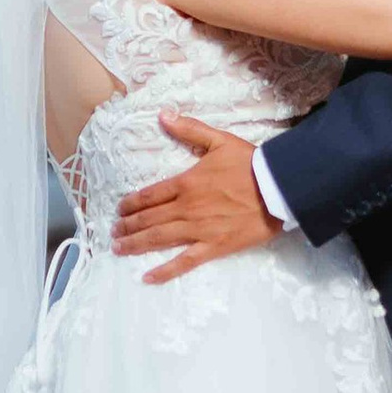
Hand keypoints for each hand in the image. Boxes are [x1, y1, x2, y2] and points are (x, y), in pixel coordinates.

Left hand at [110, 115, 273, 281]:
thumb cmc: (250, 164)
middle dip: (128, 226)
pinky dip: (165, 271)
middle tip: (114, 232)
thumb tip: (163, 115)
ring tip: (118, 249)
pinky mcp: (213, 247)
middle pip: (148, 219)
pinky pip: (184, 261)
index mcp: (185, 183)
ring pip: (158, 239)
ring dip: (135, 244)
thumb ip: (189, 129)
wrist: (278, 188)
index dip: (130, 203)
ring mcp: (198, 229)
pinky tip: (148, 277)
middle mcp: (186, 208)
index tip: (119, 209)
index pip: (149, 195)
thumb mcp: (219, 140)